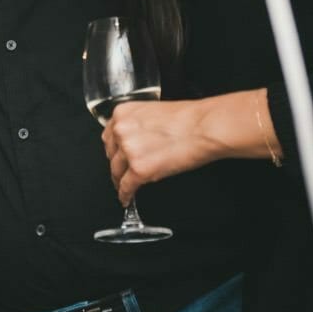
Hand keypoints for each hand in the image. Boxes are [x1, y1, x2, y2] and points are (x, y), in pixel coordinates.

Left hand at [103, 99, 218, 206]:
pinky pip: (126, 187)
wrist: (203, 127)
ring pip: (116, 172)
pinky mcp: (139, 169)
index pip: (109, 136)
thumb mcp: (153, 112)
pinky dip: (125, 195)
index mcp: (123, 113)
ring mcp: (129, 150)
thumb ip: (137, 125)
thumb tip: (136, 140)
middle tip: (122, 172)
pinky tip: (127, 199)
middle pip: (111, 154)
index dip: (114, 149)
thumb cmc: (187, 119)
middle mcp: (121, 130)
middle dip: (118, 164)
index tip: (116, 156)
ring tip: (123, 188)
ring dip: (119, 181)